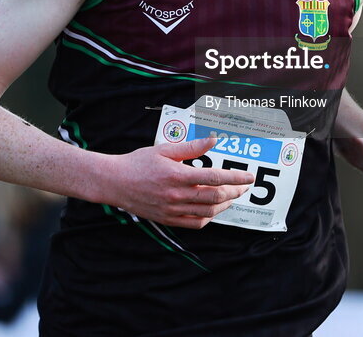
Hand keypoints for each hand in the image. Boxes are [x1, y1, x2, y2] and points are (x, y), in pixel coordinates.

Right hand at [100, 136, 254, 228]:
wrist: (114, 182)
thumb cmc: (138, 163)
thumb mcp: (164, 149)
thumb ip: (191, 147)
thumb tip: (212, 140)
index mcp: (177, 175)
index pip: (214, 178)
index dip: (235, 177)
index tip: (248, 177)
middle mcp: (176, 195)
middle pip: (215, 197)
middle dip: (234, 192)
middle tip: (243, 186)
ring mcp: (172, 210)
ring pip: (207, 212)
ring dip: (225, 205)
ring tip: (232, 196)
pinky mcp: (168, 220)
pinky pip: (195, 224)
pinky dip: (209, 218)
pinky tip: (213, 209)